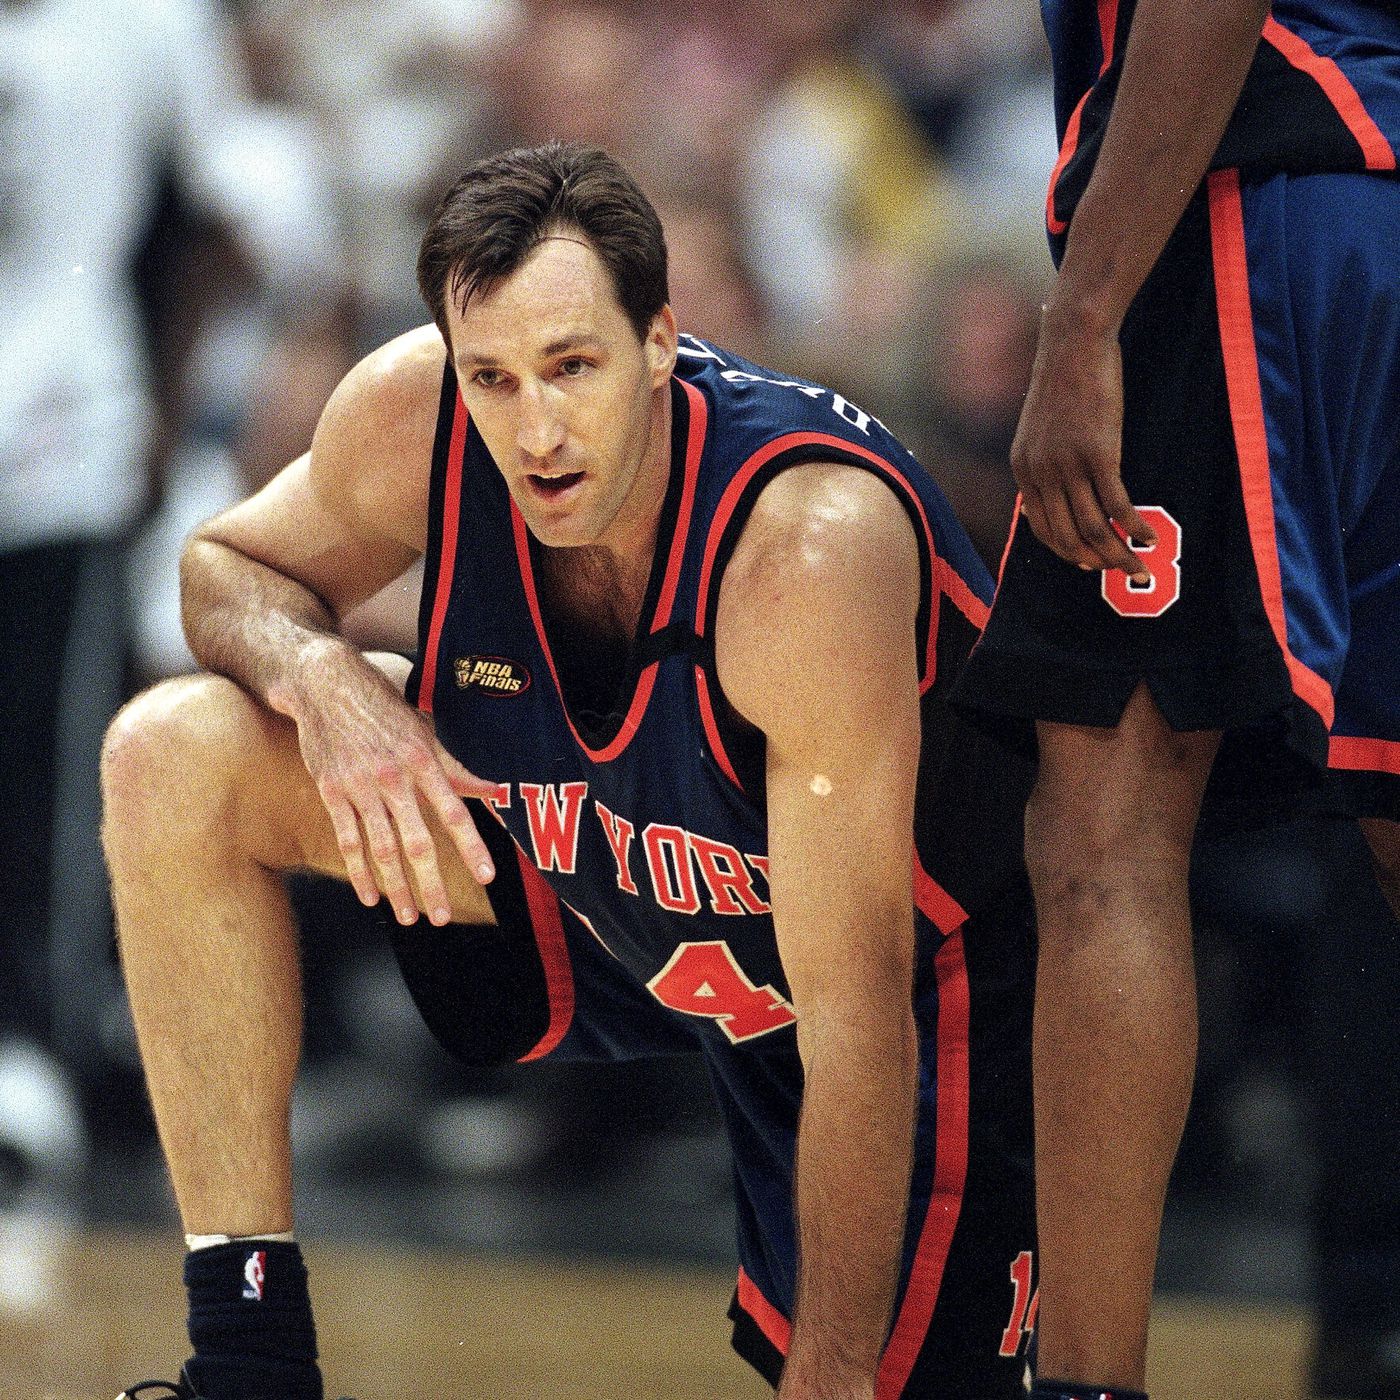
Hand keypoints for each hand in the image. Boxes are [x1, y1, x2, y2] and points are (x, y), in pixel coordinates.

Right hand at [278, 644, 498, 924]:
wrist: (326, 684)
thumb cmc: (383, 708)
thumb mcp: (424, 731)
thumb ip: (456, 767)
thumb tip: (496, 790)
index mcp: (424, 760)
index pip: (455, 812)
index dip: (472, 846)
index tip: (487, 876)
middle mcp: (394, 776)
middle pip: (416, 841)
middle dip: (430, 885)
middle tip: (440, 917)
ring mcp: (360, 786)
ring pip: (381, 849)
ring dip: (396, 887)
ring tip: (409, 917)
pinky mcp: (332, 791)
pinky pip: (348, 840)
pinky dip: (359, 872)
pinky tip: (369, 896)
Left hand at [1011, 299, 1154, 581]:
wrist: (1073, 345)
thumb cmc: (1063, 383)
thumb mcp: (1039, 430)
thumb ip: (1041, 465)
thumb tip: (1048, 498)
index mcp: (1024, 471)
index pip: (1041, 528)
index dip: (1065, 550)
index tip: (1086, 562)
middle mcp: (1041, 474)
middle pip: (1067, 536)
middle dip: (1095, 561)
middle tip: (1118, 572)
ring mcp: (1068, 466)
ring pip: (1093, 528)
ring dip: (1118, 554)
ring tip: (1139, 566)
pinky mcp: (1099, 455)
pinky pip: (1116, 505)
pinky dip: (1133, 527)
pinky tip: (1148, 537)